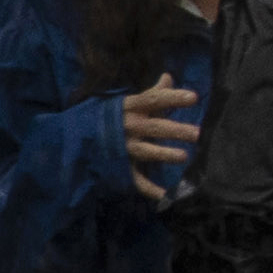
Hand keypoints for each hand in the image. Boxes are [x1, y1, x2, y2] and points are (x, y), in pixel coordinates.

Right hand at [119, 77, 199, 203]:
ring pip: (145, 151)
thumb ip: (152, 93)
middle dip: (176, 130)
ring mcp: (123, 148)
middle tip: (200, 134)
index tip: (195, 98)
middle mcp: (127, 126)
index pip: (153, 100)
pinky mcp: (120, 166)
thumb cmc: (110, 117)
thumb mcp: (127, 102)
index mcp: (130, 108)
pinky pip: (135, 179)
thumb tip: (169, 76)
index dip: (172, 98)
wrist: (73, 137)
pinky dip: (149, 189)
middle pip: (155, 127)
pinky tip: (167, 196)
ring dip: (163, 154)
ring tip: (184, 157)